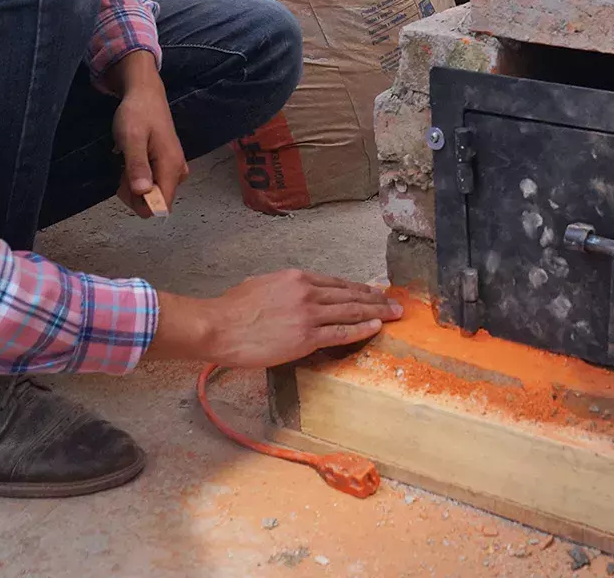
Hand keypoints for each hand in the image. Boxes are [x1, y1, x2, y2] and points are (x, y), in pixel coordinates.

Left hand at [113, 81, 187, 217]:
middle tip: (122, 169)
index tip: (125, 185)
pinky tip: (131, 162)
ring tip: (126, 162)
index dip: (141, 203)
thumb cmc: (137, 113)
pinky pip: (154, 182)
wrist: (145, 93)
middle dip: (135, 193)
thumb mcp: (131, 138)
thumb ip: (137, 165)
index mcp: (171, 166)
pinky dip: (139, 178)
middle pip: (157, 201)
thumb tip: (143, 192)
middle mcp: (177, 171)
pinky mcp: (168, 164)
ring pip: (154, 193)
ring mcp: (174, 168)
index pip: (162, 204)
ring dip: (135, 185)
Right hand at [147, 271, 404, 367]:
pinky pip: (341, 332)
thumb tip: (292, 293)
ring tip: (394, 314)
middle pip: (350, 294)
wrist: (219, 326)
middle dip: (376, 299)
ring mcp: (309, 314)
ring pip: (351, 311)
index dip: (359, 288)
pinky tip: (376, 327)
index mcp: (297, 278)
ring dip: (376, 312)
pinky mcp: (306, 336)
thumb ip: (283, 288)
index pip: (337, 282)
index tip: (373, 291)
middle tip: (395, 303)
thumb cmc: (232, 309)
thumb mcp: (261, 285)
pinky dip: (361, 329)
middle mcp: (307, 292)